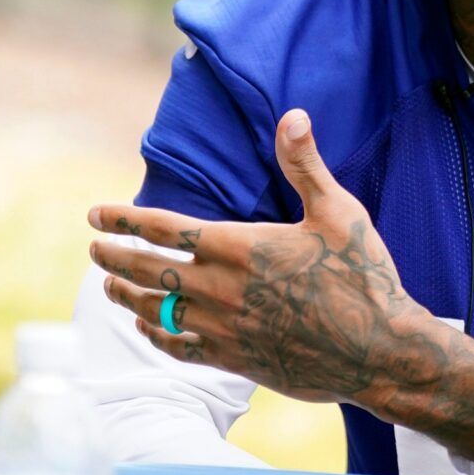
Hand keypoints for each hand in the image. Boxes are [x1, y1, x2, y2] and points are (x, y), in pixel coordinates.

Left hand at [88, 109, 473, 467]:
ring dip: (127, 295)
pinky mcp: (234, 359)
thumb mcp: (340, 211)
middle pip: (147, 270)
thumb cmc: (365, 276)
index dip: (123, 219)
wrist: (379, 350)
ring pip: (155, 311)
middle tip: (94, 246)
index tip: (95, 214)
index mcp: (239, 246)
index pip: (163, 227)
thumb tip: (292, 115)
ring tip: (109, 283)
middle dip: (114, 255)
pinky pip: (178, 347)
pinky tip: (148, 328)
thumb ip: (306, 165)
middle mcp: (221, 288)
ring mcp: (224, 328)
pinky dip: (156, 335)